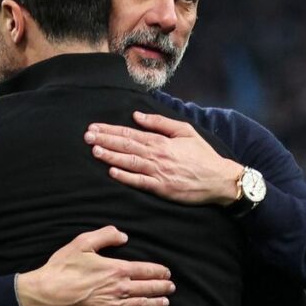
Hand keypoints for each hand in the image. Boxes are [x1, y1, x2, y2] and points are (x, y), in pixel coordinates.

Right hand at [16, 226, 173, 305]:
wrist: (47, 293)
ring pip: (143, 305)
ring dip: (157, 303)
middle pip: (149, 288)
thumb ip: (105, 235)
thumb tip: (124, 236)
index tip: (167, 273)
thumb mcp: (82, 242)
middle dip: (163, 287)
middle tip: (171, 288)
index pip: (146, 270)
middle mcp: (120, 289)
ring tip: (166, 302)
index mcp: (116, 269)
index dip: (160, 272)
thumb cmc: (63, 267)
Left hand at [84, 112, 243, 205]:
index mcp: (161, 141)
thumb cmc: (202, 155)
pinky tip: (112, 171)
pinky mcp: (161, 189)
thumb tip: (137, 116)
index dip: (110, 130)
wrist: (219, 179)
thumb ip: (160, 122)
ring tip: (94, 150)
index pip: (130, 134)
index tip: (94, 127)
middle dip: (105, 140)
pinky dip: (126, 176)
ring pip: (129, 162)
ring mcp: (158, 173)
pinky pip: (140, 182)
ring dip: (111, 156)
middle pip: (126, 146)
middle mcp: (157, 155)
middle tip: (87, 136)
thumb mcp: (185, 131)